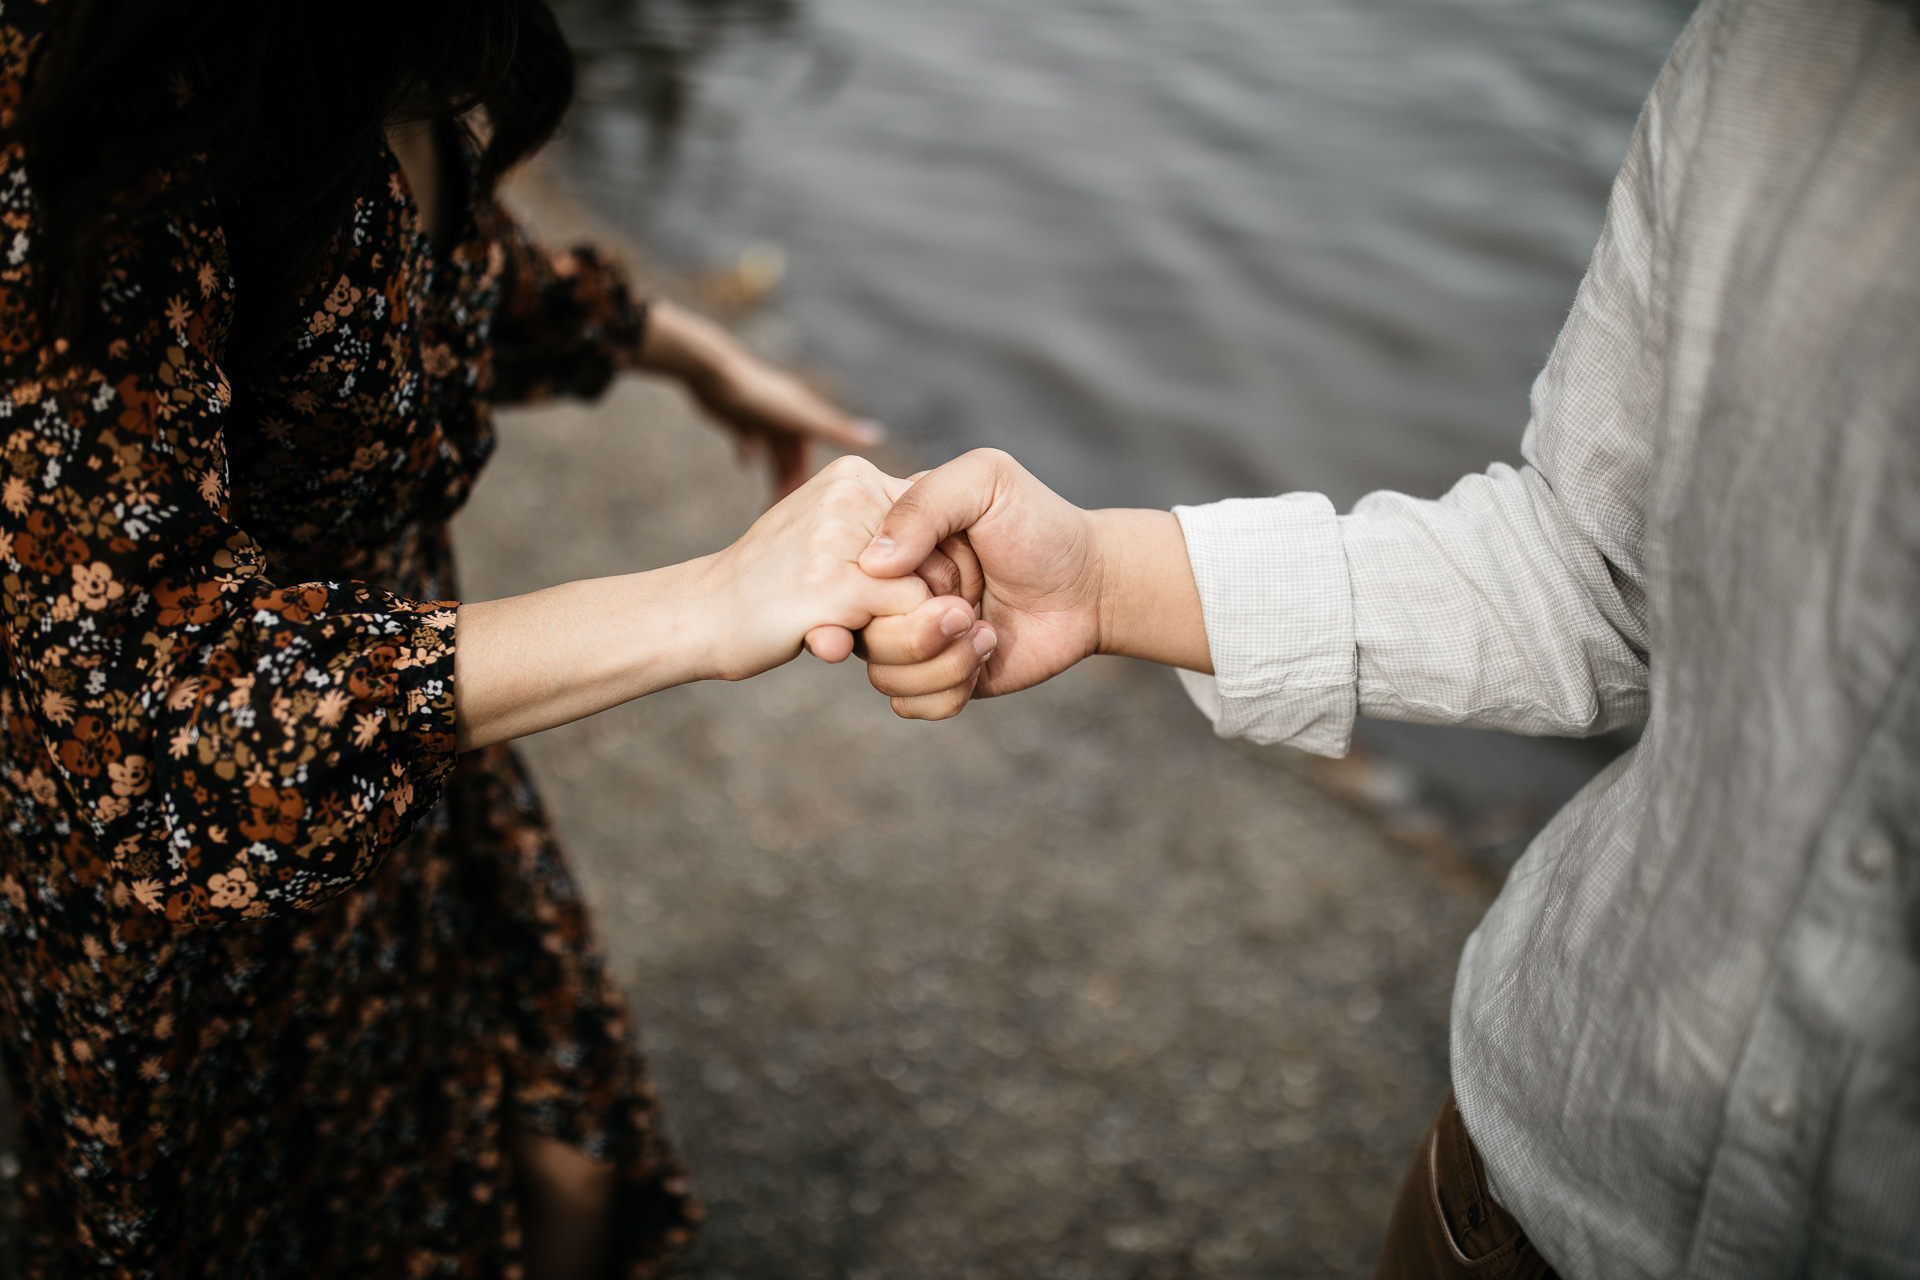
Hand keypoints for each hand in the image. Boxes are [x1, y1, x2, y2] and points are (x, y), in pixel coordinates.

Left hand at [642, 300, 884, 499]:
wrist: (711, 373)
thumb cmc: (759, 396)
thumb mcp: (801, 418)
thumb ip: (836, 429)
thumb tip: (878, 435)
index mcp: (804, 416)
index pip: (813, 454)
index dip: (810, 480)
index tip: (802, 508)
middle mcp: (787, 414)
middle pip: (793, 456)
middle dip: (788, 483)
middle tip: (779, 511)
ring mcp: (763, 413)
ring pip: (773, 450)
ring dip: (772, 473)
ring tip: (763, 499)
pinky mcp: (739, 413)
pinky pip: (749, 436)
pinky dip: (750, 450)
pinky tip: (744, 461)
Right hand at [702, 456, 930, 680]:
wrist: (701, 612)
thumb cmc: (771, 582)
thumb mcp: (827, 532)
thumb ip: (881, 530)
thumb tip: (954, 550)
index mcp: (854, 475)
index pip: (943, 522)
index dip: (938, 569)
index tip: (905, 597)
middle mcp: (852, 492)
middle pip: (947, 554)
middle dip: (932, 598)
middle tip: (876, 619)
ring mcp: (840, 536)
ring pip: (935, 588)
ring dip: (912, 624)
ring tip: (855, 628)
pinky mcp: (834, 584)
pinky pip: (914, 616)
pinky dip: (896, 642)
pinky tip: (838, 638)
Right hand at [857, 450, 1212, 719]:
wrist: (1090, 585)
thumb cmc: (1037, 524)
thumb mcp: (985, 480)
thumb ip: (923, 504)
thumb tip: (871, 565)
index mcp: (889, 544)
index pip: (844, 579)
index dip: (880, 591)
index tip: (928, 581)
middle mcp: (891, 594)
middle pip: (859, 634)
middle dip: (918, 630)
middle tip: (968, 609)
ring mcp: (911, 638)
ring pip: (882, 675)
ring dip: (942, 661)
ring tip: (986, 633)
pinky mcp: (936, 678)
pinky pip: (909, 705)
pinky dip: (949, 689)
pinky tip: (987, 655)